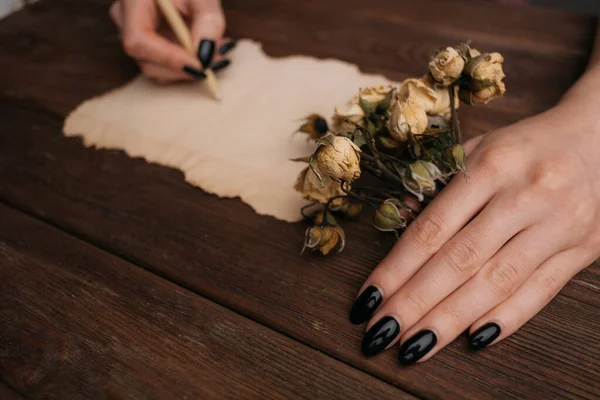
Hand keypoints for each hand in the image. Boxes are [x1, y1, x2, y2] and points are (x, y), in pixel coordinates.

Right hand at [110, 0, 233, 82]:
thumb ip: (208, 20)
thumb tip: (205, 55)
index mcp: (132, 1)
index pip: (138, 40)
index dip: (169, 58)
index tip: (199, 65)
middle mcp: (126, 21)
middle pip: (147, 61)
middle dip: (184, 68)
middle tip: (217, 60)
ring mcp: (135, 35)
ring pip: (158, 69)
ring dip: (190, 69)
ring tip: (218, 52)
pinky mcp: (148, 46)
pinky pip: (166, 66)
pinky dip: (190, 64)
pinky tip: (209, 51)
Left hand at [351, 97, 599, 363]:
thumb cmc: (525, 147)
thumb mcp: (478, 150)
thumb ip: (440, 185)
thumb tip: (400, 222)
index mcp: (491, 165)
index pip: (433, 228)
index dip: (397, 268)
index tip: (368, 299)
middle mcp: (525, 196)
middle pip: (460, 261)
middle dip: (415, 302)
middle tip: (380, 334)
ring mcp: (558, 225)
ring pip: (497, 282)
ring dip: (451, 320)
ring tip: (415, 346)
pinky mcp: (584, 249)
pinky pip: (541, 291)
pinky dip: (507, 318)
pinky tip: (474, 339)